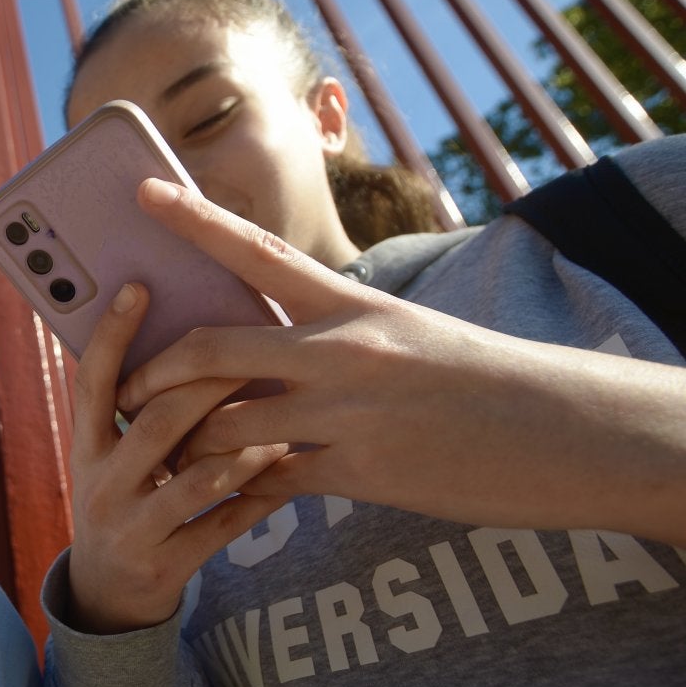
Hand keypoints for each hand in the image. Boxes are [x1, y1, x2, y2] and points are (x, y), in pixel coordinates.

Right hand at [65, 281, 288, 635]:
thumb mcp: (108, 457)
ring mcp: (132, 529)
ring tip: (283, 417)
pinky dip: (259, 495)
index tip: (140, 286)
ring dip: (246, 444)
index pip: (91, 383)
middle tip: (255, 351)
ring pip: (198, 477)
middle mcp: (99, 486)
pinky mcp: (168, 565)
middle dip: (209, 383)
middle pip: (156, 423)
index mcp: (84, 449)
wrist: (107, 597)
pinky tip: (288, 471)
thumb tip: (179, 333)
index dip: (113, 335)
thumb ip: (133, 409)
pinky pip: (225, 524)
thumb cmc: (122, 502)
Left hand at [121, 178, 685, 544]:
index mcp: (351, 302)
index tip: (143, 190)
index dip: (193, 219)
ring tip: (164, 456)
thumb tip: (274, 346)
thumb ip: (335, 333)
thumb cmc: (478, 376)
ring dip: (185, 444)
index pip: (257, 250)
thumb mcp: (405, 331)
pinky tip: (228, 496)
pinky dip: (240, 488)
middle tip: (125, 393)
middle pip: (213, 349)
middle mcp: (340, 348)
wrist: (560, 429)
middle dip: (154, 375)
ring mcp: (346, 410)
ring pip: (226, 424)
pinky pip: (269, 481)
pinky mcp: (357, 471)